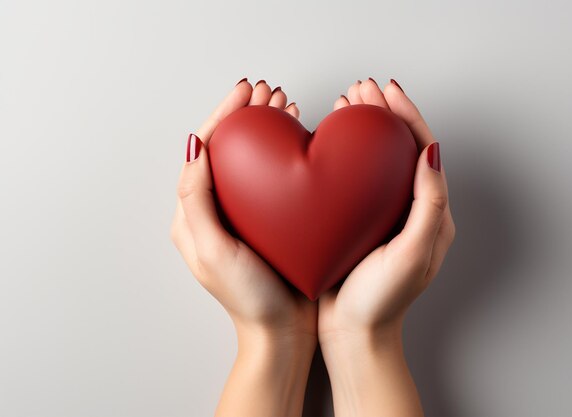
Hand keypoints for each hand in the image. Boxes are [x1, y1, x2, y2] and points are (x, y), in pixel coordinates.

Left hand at [171, 79, 315, 416]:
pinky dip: (282, 150)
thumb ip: (198, 200)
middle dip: (246, 115)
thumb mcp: (214, 251)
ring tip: (285, 104)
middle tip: (269, 91)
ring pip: (250, 157)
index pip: (205, 150)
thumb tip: (194, 148)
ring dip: (265, 127)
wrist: (281, 331)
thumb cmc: (248, 298)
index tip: (247, 92)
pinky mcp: (267, 219)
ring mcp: (243, 213)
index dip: (225, 116)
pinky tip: (297, 137)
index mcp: (193, 213)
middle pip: (228, 147)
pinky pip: (271, 174)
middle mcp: (215, 208)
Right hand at [318, 79, 455, 416]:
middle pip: (399, 148)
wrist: (354, 335)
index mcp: (431, 213)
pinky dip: (345, 155)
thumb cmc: (382, 301)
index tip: (386, 92)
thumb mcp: (412, 253)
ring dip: (364, 129)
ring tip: (345, 104)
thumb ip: (429, 203)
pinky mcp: (358, 223)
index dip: (407, 116)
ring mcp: (383, 215)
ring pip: (376, 159)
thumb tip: (432, 152)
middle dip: (383, 114)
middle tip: (360, 90)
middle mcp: (409, 209)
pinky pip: (355, 179)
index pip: (424, 151)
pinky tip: (329, 143)